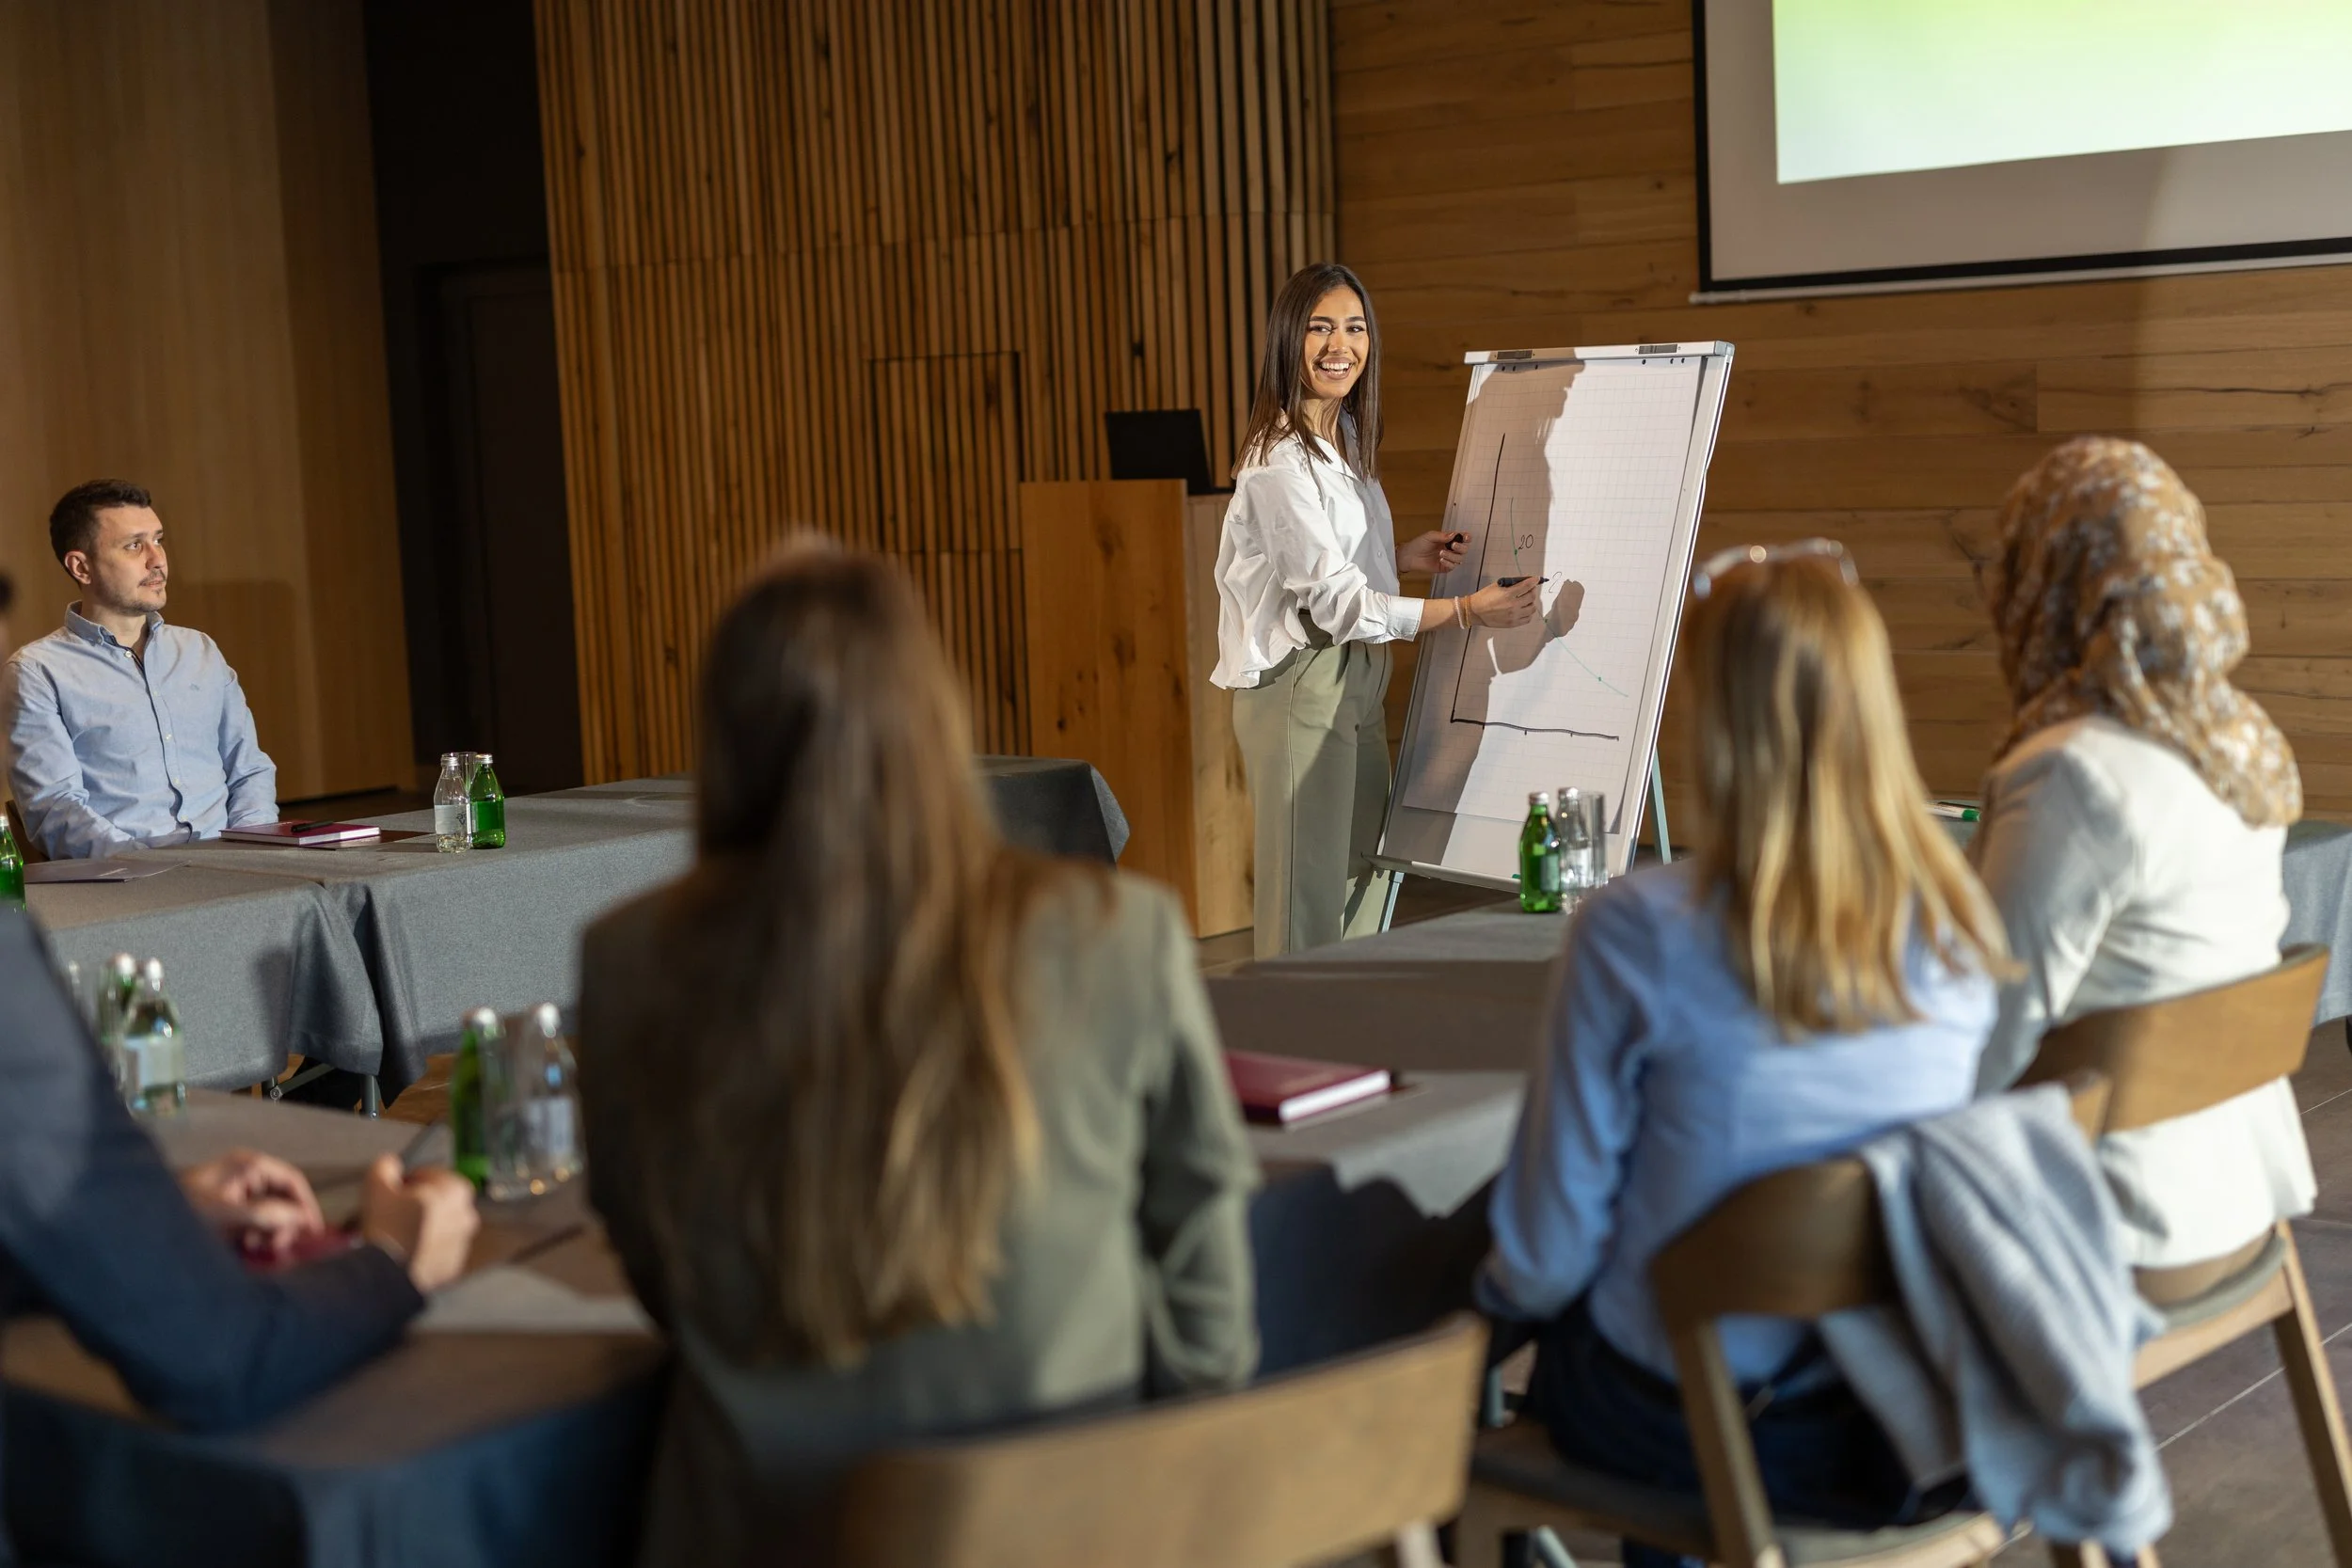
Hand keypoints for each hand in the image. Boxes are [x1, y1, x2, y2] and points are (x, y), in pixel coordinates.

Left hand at [180, 1150, 324, 1252]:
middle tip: (280, 1248)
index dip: (306, 1206)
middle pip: (281, 1196)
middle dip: (285, 1222)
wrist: (137, 1225)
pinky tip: (244, 1249)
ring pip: (267, 1210)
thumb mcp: (225, 1216)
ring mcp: (231, 1190)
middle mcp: (243, 1174)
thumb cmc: (181, 1214)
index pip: (292, 1180)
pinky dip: (253, 1235)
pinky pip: (249, 1220)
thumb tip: (301, 1220)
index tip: (314, 1234)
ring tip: (258, 1250)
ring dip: (269, 1232)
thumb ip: (265, 1216)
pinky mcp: (221, 1207)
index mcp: (248, 1166)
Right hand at [358, 1155, 480, 1293]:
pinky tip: (404, 1250)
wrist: (388, 1272)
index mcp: (456, 1192)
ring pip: (439, 1228)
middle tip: (396, 1210)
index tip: (400, 1187)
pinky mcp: (451, 1267)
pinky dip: (424, 1249)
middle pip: (440, 1203)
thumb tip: (390, 1164)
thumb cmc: (387, 1227)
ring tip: (397, 1232)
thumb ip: (385, 1167)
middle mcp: (466, 1217)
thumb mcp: (377, 1185)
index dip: (414, 1179)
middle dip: (420, 1203)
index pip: (436, 1176)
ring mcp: (461, 1244)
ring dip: (422, 1227)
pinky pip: (437, 1252)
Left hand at [1398, 530, 1467, 575]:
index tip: (1465, 537)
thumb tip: (1454, 535)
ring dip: (1452, 556)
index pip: (1463, 538)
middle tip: (1453, 545)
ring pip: (1459, 559)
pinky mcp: (1444, 567)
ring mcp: (1448, 559)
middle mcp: (1451, 549)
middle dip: (1461, 547)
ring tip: (1441, 553)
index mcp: (1449, 539)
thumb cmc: (1419, 544)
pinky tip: (1441, 560)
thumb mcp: (1430, 536)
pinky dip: (1449, 563)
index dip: (1467, 538)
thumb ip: (1442, 536)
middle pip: (1464, 549)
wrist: (1410, 556)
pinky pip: (1452, 566)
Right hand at [1466, 576, 1541, 627]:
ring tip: (1527, 600)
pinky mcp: (1512, 623)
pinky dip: (1528, 613)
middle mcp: (1513, 605)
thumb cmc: (1484, 598)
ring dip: (1531, 602)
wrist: (1475, 612)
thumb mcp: (1497, 586)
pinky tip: (1524, 609)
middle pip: (1531, 597)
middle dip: (1533, 590)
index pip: (1527, 586)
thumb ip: (1511, 584)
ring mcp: (1513, 616)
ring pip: (1532, 608)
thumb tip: (1523, 581)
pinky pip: (1527, 619)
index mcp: (1508, 594)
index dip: (1534, 581)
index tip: (1536, 579)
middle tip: (1530, 589)